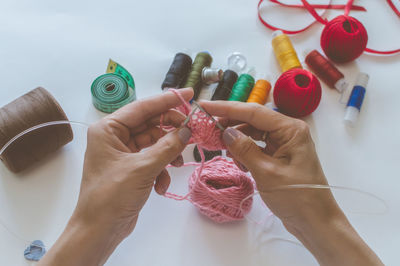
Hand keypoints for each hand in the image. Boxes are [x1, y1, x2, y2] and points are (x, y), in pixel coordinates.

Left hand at [38, 88, 192, 265]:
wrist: (99, 230)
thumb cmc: (112, 195)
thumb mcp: (142, 168)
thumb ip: (167, 147)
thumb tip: (187, 130)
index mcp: (108, 128)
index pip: (143, 107)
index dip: (167, 100)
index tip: (189, 94)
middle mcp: (114, 136)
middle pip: (150, 124)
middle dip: (170, 131)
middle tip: (191, 132)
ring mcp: (123, 152)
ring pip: (154, 142)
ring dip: (167, 154)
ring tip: (176, 164)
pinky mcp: (131, 167)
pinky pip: (152, 159)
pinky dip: (161, 170)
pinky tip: (161, 186)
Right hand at [201, 101, 382, 265]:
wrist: (315, 222)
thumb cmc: (297, 198)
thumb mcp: (266, 173)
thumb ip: (244, 149)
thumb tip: (226, 132)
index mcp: (291, 129)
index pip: (253, 111)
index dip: (226, 108)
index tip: (205, 106)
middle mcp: (288, 132)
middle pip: (252, 120)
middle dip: (230, 125)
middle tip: (208, 129)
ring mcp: (284, 143)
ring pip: (253, 134)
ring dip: (237, 141)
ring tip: (223, 150)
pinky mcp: (279, 155)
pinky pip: (257, 146)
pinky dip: (245, 152)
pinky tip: (239, 163)